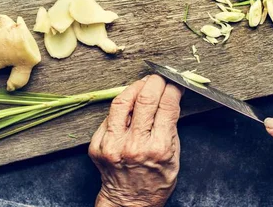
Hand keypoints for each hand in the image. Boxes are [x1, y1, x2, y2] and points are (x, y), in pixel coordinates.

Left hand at [89, 75, 182, 206]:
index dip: (172, 88)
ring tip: (142, 85)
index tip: (174, 83)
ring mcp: (112, 145)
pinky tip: (129, 107)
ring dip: (135, 87)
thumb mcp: (173, 154)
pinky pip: (109, 116)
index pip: (167, 105)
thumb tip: (169, 96)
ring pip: (122, 101)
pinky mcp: (97, 145)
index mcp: (158, 148)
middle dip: (155, 82)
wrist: (130, 201)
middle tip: (159, 78)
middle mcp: (134, 145)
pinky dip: (122, 108)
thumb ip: (170, 125)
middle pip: (145, 99)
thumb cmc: (156, 179)